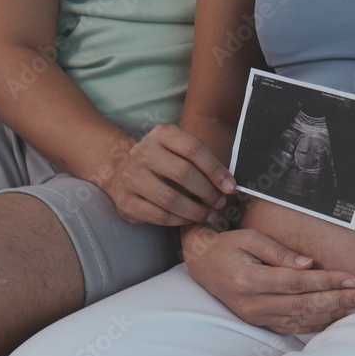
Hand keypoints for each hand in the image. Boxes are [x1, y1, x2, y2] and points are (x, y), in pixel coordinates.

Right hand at [103, 124, 236, 225]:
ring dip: (196, 211)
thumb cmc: (164, 165)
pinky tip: (189, 220)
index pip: (193, 148)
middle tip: (220, 203)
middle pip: (183, 172)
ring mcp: (131, 176)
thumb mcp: (180, 153)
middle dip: (208, 192)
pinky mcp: (125, 200)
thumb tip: (230, 186)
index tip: (231, 187)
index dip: (215, 169)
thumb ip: (203, 164)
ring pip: (171, 198)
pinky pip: (159, 215)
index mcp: (161, 134)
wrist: (123, 174)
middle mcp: (142, 152)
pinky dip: (179, 221)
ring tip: (209, 215)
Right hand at [183, 227, 354, 334]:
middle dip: (337, 301)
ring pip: (300, 320)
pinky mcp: (259, 323)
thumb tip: (308, 264)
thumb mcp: (250, 238)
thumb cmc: (229, 246)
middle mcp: (252, 304)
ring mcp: (255, 317)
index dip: (326, 281)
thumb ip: (278, 251)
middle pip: (302, 305)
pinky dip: (315, 325)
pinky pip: (291, 327)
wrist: (202, 265)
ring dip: (331, 315)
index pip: (296, 283)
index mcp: (249, 280)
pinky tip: (335, 319)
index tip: (352, 278)